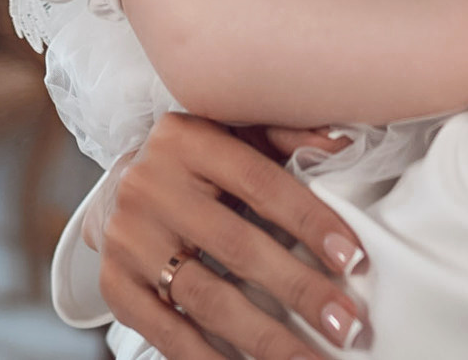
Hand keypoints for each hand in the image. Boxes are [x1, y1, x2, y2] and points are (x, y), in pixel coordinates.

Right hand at [100, 112, 371, 358]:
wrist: (115, 191)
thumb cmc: (192, 165)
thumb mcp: (233, 131)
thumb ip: (285, 135)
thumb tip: (341, 147)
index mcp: (186, 140)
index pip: (259, 183)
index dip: (310, 222)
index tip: (352, 258)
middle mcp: (150, 187)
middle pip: (237, 246)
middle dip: (299, 290)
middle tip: (346, 324)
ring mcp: (129, 240)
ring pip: (208, 298)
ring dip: (267, 338)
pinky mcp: (116, 287)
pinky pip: (169, 334)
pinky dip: (211, 359)